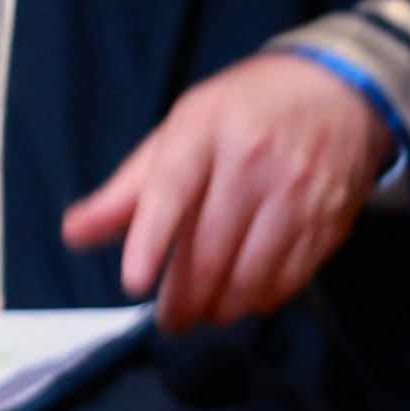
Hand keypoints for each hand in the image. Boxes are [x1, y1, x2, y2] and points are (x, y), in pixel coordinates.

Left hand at [60, 52, 390, 330]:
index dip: (150, 240)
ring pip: (254, 268)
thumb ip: (128, 189)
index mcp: (203, 131)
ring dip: (224, 304)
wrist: (336, 90)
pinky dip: (265, 296)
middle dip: (186, 295)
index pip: (171, 190)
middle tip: (171, 321)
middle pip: (211, 244)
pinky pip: (294, 273)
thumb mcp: (179, 131)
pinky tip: (246, 301)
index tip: (133, 284)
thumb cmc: (241, 113)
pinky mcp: (332, 217)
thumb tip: (74, 234)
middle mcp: (253, 161)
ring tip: (204, 314)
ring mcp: (298, 191)